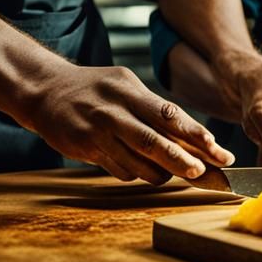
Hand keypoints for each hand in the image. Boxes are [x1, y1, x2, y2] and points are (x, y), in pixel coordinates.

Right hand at [16, 61, 233, 182]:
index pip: (168, 113)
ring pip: (136, 160)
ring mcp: (97, 130)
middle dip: (181, 159)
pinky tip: (140, 170)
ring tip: (173, 175)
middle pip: (153, 140)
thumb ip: (151, 109)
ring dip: (160, 173)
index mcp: (129, 89)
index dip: (194, 132)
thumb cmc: (95, 89)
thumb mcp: (124, 86)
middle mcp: (114, 109)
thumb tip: (188, 136)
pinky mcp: (84, 147)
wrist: (46, 91)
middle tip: (202, 172)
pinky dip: (135, 173)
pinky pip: (118, 169)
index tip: (216, 148)